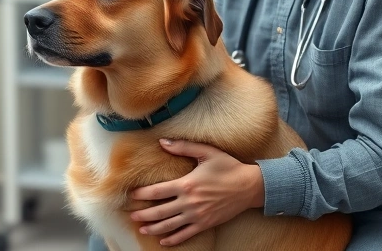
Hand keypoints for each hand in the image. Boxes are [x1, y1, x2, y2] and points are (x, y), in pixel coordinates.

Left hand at [129, 138, 263, 245]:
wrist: (250, 186)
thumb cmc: (228, 167)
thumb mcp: (206, 152)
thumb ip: (183, 147)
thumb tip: (162, 142)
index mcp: (187, 184)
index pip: (157, 191)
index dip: (142, 194)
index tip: (131, 195)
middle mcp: (190, 203)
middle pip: (160, 211)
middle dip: (143, 214)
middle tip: (131, 215)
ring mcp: (197, 215)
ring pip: (171, 225)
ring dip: (154, 228)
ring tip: (142, 229)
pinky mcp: (205, 224)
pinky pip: (186, 234)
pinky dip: (174, 239)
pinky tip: (164, 241)